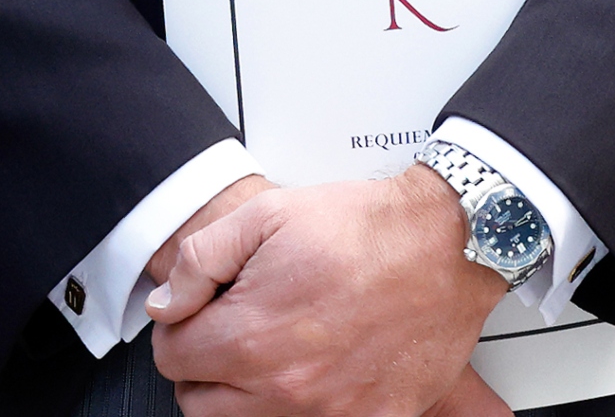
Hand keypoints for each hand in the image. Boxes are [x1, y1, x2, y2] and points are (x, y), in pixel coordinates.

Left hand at [150, 163, 504, 416]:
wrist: (447, 243)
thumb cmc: (364, 228)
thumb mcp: (261, 217)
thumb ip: (199, 263)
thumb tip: (168, 303)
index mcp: (252, 338)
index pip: (173, 359)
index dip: (177, 329)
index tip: (195, 315)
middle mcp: (291, 388)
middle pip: (202, 406)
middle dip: (203, 369)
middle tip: (223, 335)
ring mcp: (336, 411)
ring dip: (246, 393)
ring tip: (269, 349)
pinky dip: (304, 405)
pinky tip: (314, 368)